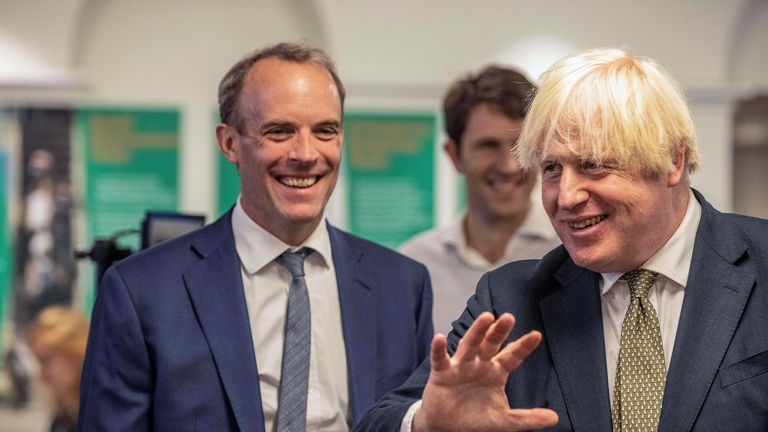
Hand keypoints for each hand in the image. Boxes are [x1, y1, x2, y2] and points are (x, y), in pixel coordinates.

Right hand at [412, 312, 557, 431]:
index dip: (523, 346)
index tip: (536, 335)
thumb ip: (527, 418)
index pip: (512, 356)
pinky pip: (440, 358)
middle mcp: (479, 364)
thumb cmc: (475, 420)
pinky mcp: (442, 373)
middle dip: (499, 331)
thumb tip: (554, 418)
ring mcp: (460, 366)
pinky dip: (438, 348)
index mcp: (496, 372)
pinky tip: (440, 337)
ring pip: (469, 345)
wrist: (447, 428)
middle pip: (491, 344)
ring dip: (477, 331)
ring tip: (486, 317)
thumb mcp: (504, 421)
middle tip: (509, 317)